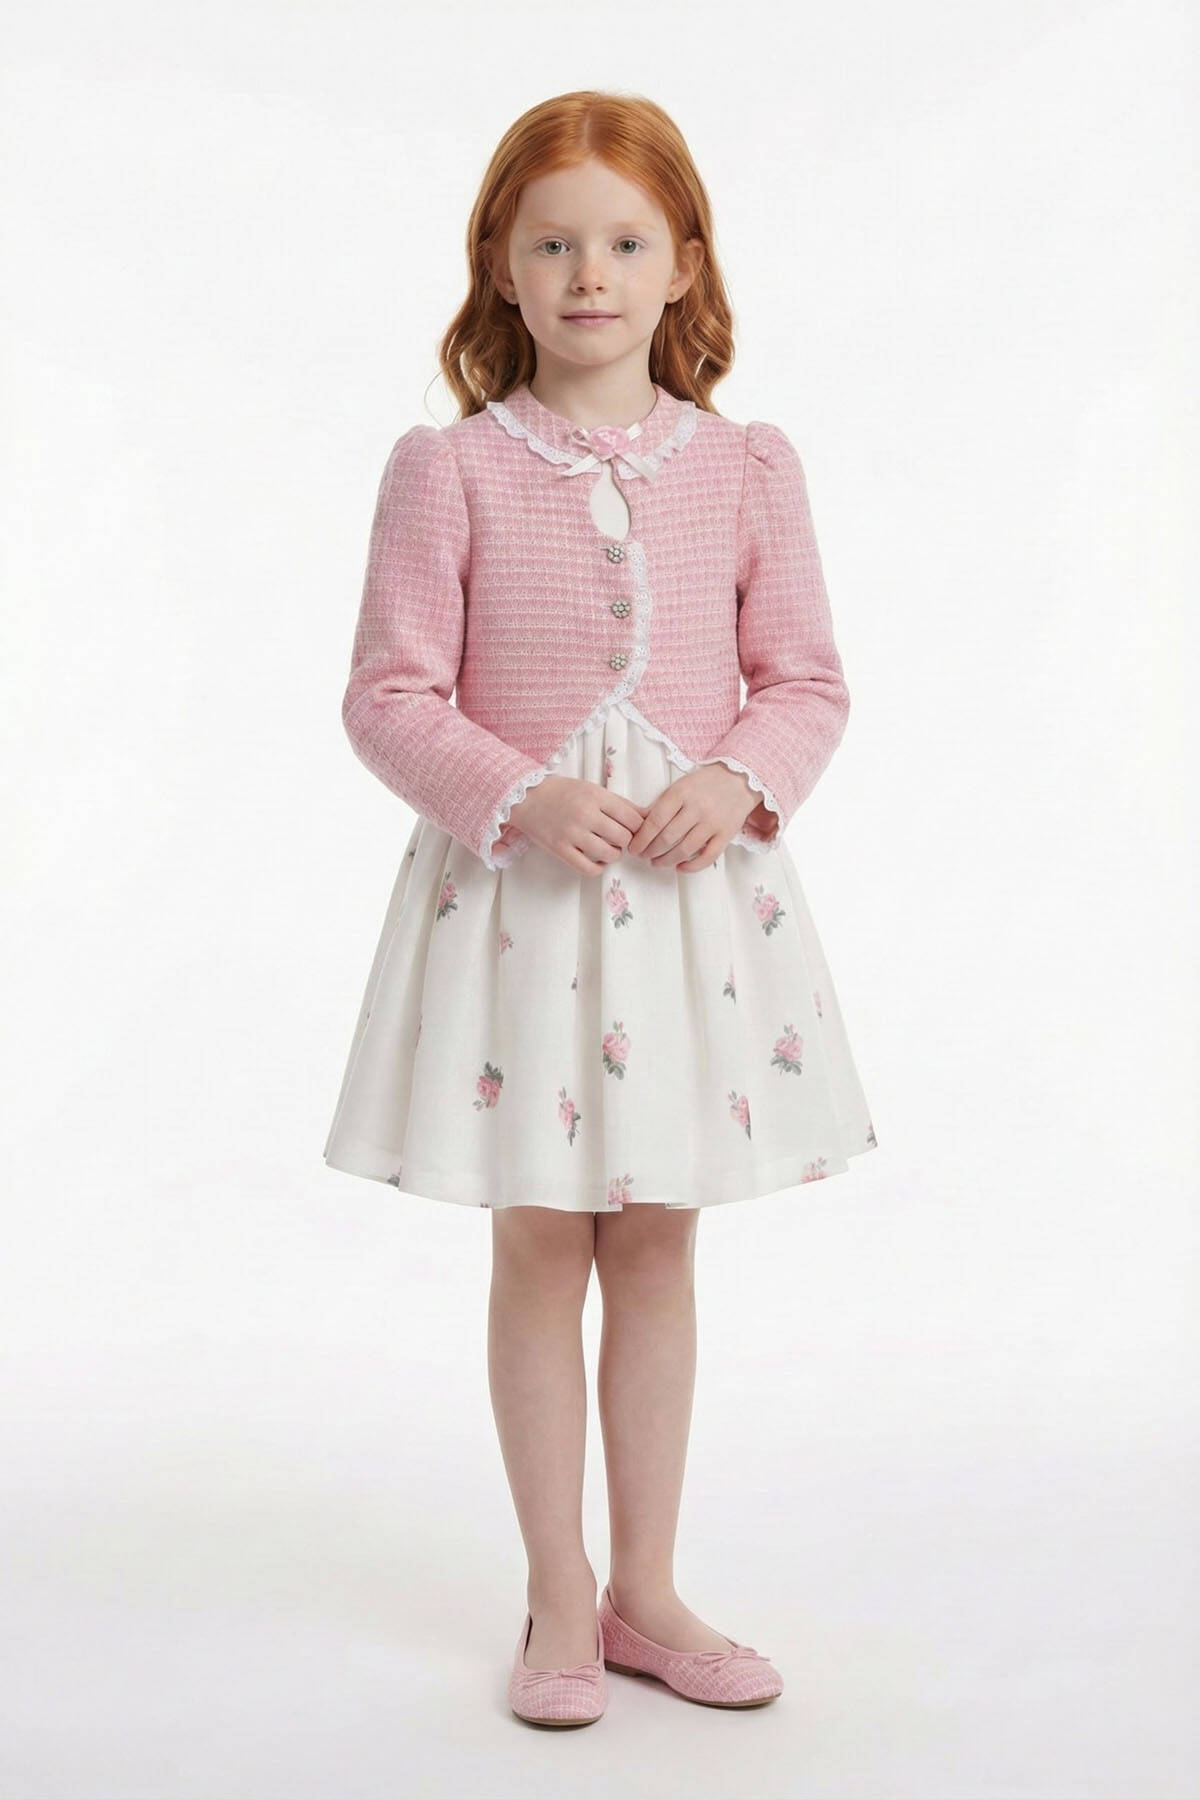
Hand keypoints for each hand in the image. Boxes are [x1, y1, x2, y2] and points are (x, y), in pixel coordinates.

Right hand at [503, 775, 648, 875]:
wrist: (527, 797)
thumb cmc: (563, 792)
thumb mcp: (593, 789)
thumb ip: (620, 804)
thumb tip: (649, 816)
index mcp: (596, 796)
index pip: (633, 818)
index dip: (638, 828)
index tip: (632, 829)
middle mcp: (585, 814)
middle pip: (624, 838)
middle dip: (626, 841)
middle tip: (618, 839)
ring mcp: (572, 833)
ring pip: (609, 854)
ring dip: (613, 854)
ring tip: (607, 848)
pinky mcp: (560, 849)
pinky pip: (589, 869)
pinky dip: (598, 868)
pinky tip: (596, 859)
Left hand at [625, 764, 773, 871]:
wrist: (739, 780)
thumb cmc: (704, 784)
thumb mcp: (679, 786)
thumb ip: (660, 805)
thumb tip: (638, 826)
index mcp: (681, 793)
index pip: (655, 821)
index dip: (641, 838)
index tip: (633, 848)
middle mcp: (697, 808)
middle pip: (667, 837)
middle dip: (650, 851)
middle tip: (642, 856)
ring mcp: (713, 822)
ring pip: (685, 849)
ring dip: (666, 861)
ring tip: (656, 862)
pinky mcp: (726, 834)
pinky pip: (707, 857)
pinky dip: (691, 867)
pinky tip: (679, 868)